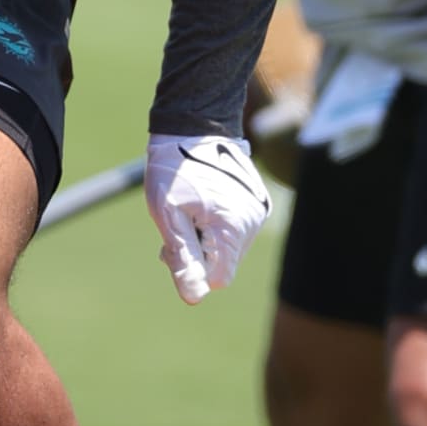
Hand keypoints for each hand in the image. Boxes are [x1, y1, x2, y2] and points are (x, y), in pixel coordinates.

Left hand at [145, 133, 271, 304]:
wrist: (192, 127)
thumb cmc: (174, 171)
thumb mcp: (169, 216)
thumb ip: (184, 258)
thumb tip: (194, 298)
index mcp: (232, 227)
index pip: (218, 278)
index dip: (193, 270)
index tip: (172, 247)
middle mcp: (252, 221)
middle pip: (224, 264)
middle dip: (198, 254)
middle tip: (176, 225)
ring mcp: (257, 211)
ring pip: (229, 248)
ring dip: (206, 240)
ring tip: (188, 212)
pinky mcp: (256, 203)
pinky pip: (235, 231)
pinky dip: (216, 227)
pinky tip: (201, 205)